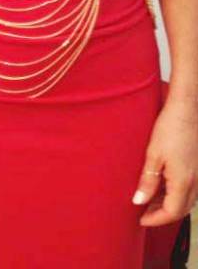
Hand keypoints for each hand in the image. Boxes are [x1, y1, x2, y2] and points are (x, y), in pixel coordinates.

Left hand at [133, 98, 197, 226]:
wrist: (187, 111)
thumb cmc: (170, 129)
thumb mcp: (153, 155)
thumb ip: (147, 181)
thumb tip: (139, 201)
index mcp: (183, 182)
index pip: (171, 213)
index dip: (155, 219)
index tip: (141, 220)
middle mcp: (195, 183)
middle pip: (180, 210)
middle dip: (162, 214)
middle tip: (143, 212)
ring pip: (185, 201)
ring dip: (168, 204)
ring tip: (149, 199)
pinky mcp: (197, 168)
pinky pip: (188, 189)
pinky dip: (175, 193)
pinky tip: (161, 186)